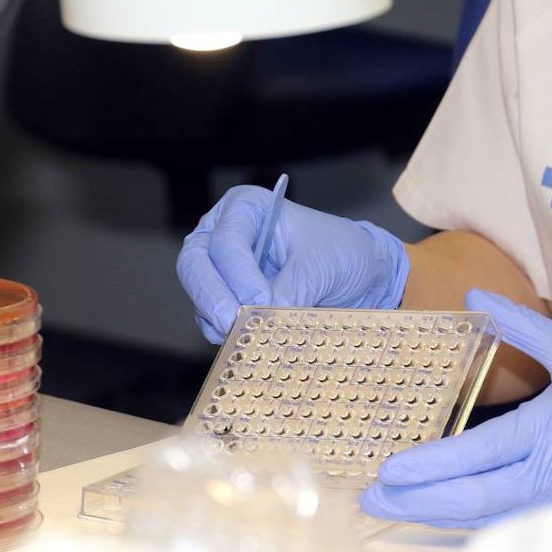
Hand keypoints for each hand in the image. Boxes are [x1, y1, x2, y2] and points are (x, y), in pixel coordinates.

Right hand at [176, 185, 409, 343]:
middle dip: (212, 297)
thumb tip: (266, 322)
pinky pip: (211, 321)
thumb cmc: (339, 252)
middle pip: (195, 264)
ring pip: (200, 296)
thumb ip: (291, 290)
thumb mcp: (321, 265)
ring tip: (249, 338)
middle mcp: (223, 234)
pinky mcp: (226, 302)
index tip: (260, 299)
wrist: (357, 275)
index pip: (226, 238)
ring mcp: (220, 269)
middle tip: (232, 325)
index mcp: (247, 209)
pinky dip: (228, 335)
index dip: (239, 271)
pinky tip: (250, 342)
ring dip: (219, 320)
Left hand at [359, 289, 551, 527]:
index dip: (429, 467)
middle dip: (417, 501)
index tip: (388, 469)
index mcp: (551, 432)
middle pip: (471, 500)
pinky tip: (447, 511)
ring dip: (439, 514)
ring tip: (397, 506)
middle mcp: (551, 476)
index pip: (476, 457)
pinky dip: (474, 520)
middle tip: (371, 498)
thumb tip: (472, 296)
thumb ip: (520, 327)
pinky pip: (512, 523)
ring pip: (487, 518)